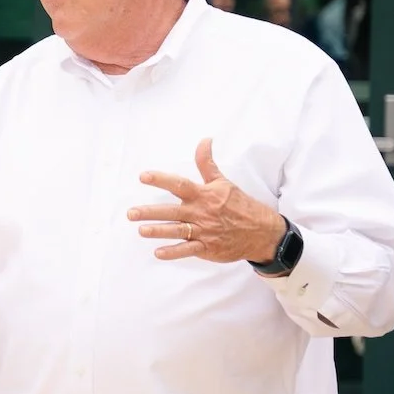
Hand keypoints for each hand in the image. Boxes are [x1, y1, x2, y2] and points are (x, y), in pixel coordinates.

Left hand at [129, 138, 286, 263]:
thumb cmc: (239, 204)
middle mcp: (201, 213)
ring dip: (158, 231)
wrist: (262, 231)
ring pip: (177, 231)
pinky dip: (174, 252)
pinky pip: (188, 250)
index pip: (179, 185)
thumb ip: (207, 163)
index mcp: (203, 195)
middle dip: (150, 212)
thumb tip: (204, 140)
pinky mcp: (208, 247)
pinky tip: (158, 253)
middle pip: (172, 211)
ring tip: (141, 230)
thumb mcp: (223, 182)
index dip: (161, 180)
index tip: (143, 176)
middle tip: (130, 213)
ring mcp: (204, 231)